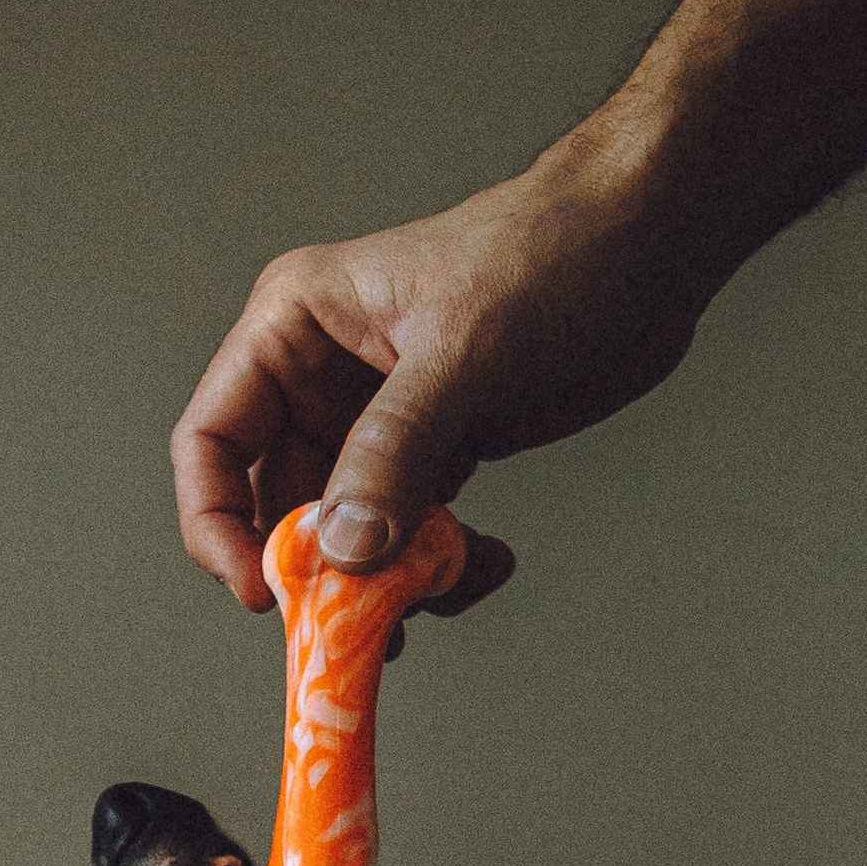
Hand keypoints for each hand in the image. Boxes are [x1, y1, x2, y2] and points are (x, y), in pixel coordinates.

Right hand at [171, 159, 697, 613]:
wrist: (654, 242)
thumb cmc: (555, 250)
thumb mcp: (464, 351)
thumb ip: (397, 450)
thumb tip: (346, 549)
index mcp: (295, 327)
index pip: (211, 442)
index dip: (220, 527)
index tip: (265, 592)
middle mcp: (321, 378)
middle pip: (275, 510)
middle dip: (320, 574)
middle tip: (365, 623)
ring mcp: (375, 423)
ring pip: (344, 539)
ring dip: (386, 586)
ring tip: (447, 584)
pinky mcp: (432, 454)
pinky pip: (405, 540)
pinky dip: (436, 573)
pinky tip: (485, 563)